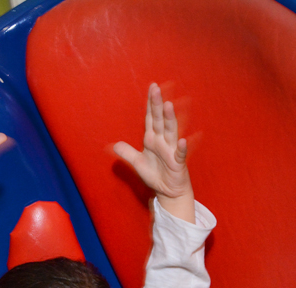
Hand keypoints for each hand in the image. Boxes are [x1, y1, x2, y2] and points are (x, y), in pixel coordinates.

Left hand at [112, 84, 194, 220]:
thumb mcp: (137, 163)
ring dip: (170, 119)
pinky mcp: (178, 163)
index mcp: (152, 139)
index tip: (152, 87)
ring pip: (171, 132)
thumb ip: (127, 153)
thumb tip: (114, 145)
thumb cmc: (155, 175)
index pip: (151, 118)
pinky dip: (181, 148)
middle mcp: (162, 141)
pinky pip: (179, 154)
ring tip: (168, 105)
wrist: (167, 191)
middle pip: (160, 120)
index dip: (150, 104)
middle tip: (156, 88)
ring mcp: (171, 151)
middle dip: (157, 105)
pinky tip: (181, 141)